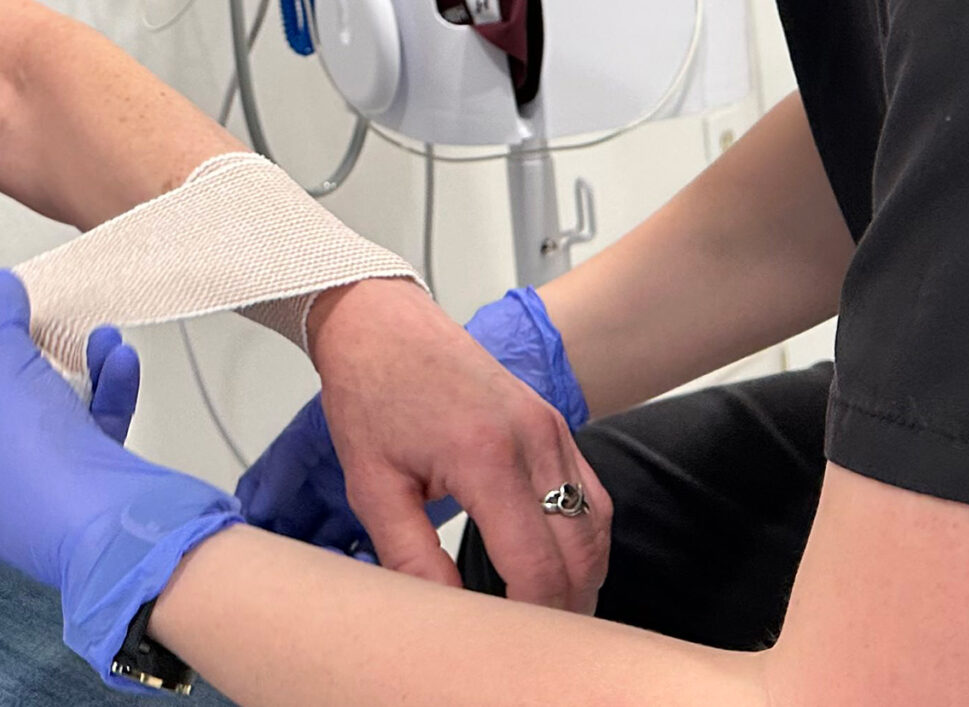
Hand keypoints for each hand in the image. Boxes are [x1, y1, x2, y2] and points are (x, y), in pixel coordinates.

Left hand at [0, 272, 242, 684]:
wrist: (103, 525)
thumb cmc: (27, 456)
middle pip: (0, 406)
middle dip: (30, 360)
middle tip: (40, 328)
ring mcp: (34, 496)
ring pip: (52, 419)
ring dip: (79, 371)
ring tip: (97, 337)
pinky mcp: (83, 499)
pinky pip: (91, 436)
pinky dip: (108, 395)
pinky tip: (120, 361)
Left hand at [242, 279, 607, 611]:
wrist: (380, 324)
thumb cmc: (371, 392)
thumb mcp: (372, 485)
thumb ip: (410, 557)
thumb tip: (444, 614)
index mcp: (485, 457)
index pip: (534, 565)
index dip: (530, 618)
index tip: (509, 644)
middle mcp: (533, 440)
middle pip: (580, 553)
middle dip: (565, 607)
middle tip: (537, 644)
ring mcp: (551, 428)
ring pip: (598, 525)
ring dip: (584, 576)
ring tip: (553, 613)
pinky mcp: (553, 423)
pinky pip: (592, 493)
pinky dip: (585, 537)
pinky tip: (560, 562)